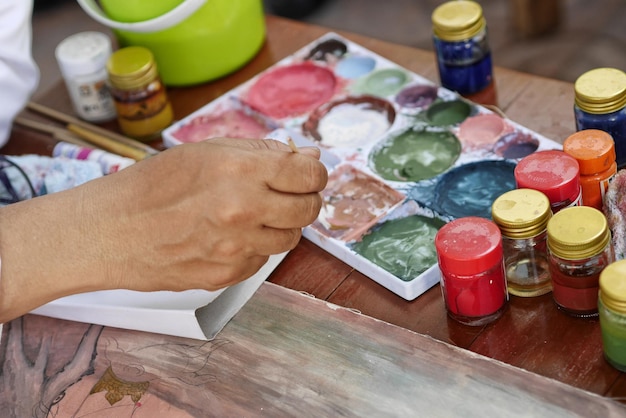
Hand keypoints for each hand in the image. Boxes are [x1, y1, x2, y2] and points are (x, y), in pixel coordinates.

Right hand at [0, 138, 327, 321]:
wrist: (112, 231)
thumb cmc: (153, 185)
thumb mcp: (206, 150)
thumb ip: (262, 153)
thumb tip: (307, 156)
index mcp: (240, 169)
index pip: (310, 174)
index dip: (314, 173)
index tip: (307, 174)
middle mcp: (244, 209)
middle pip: (309, 209)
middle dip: (305, 199)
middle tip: (289, 194)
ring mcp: (237, 247)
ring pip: (290, 239)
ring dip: (281, 225)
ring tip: (254, 215)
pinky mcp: (228, 274)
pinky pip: (262, 260)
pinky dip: (255, 246)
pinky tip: (229, 236)